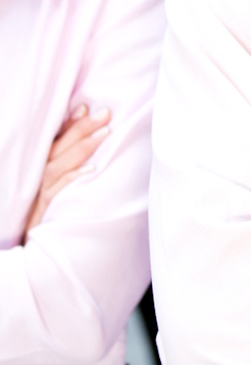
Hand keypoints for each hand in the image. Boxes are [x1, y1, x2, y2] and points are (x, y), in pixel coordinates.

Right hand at [24, 104, 109, 239]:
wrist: (32, 257)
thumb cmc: (51, 220)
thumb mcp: (60, 193)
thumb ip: (71, 169)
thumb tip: (98, 149)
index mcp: (41, 173)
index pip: (54, 143)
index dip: (69, 124)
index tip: (86, 106)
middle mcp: (37, 182)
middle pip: (56, 149)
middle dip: (80, 128)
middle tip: (104, 112)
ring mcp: (38, 197)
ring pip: (57, 167)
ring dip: (81, 148)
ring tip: (104, 133)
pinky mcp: (41, 214)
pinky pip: (55, 194)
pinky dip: (72, 179)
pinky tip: (90, 171)